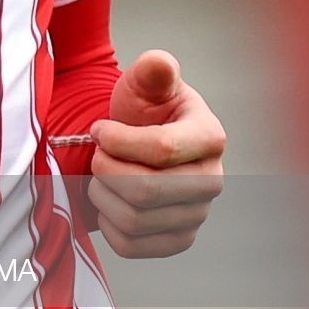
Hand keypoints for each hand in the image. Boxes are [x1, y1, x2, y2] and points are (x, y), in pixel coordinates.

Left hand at [88, 50, 225, 258]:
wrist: (138, 146)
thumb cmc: (142, 111)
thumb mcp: (143, 84)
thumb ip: (152, 71)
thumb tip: (159, 63)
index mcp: (210, 136)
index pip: (161, 148)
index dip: (117, 140)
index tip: (99, 129)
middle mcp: (212, 180)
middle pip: (146, 190)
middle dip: (106, 170)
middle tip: (96, 155)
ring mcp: (197, 214)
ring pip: (135, 219)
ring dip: (102, 195)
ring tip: (101, 174)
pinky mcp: (178, 240)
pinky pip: (132, 245)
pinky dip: (109, 224)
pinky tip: (110, 200)